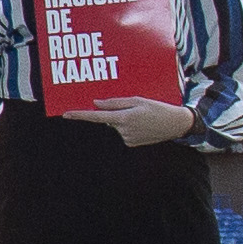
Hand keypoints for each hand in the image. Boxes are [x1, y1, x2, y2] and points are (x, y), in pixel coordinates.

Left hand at [67, 96, 195, 146]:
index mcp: (124, 118)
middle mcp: (123, 130)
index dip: (80, 115)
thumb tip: (96, 103)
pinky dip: (128, 126)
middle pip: (108, 119)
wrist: (176, 124)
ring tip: (142, 116)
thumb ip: (115, 102)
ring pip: (116, 125)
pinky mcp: (132, 143)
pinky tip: (142, 123)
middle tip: (133, 109)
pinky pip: (123, 131)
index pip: (96, 117)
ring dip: (123, 119)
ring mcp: (127, 139)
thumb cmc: (158, 108)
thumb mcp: (137, 100)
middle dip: (114, 112)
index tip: (66, 114)